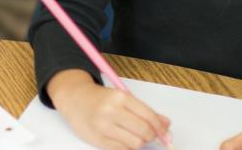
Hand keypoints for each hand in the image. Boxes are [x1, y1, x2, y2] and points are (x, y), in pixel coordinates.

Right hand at [47, 69, 169, 149]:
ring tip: (133, 135)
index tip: (165, 133)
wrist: (75, 99)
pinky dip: (127, 147)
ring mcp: (103, 127)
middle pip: (144, 132)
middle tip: (148, 134)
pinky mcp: (98, 140)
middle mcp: (111, 111)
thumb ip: (145, 110)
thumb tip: (166, 124)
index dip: (161, 127)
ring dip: (139, 142)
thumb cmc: (101, 99)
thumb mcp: (122, 97)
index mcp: (120, 98)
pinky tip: (123, 139)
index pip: (149, 116)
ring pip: (136, 143)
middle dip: (151, 135)